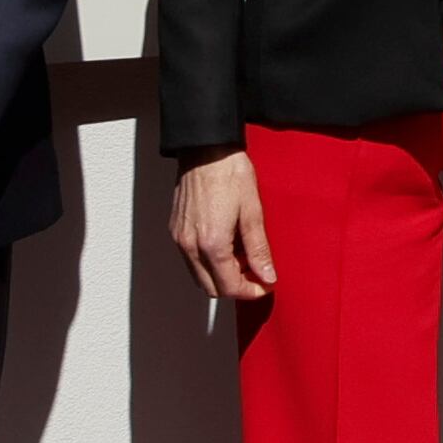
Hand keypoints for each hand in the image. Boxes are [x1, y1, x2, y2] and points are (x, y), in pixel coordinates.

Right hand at [169, 147, 277, 304]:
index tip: (266, 284)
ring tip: (244, 256)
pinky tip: (227, 245)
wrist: (206, 150)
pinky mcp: (175, 230)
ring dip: (221, 275)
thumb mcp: (253, 212)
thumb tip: (268, 276)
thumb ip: (259, 249)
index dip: (250, 291)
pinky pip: (190, 260)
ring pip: (199, 276)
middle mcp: (189, 246)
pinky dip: (208, 262)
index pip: (229, 287)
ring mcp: (179, 239)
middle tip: (258, 271)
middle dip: (236, 286)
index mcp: (211, 244)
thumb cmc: (231, 175)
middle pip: (211, 288)